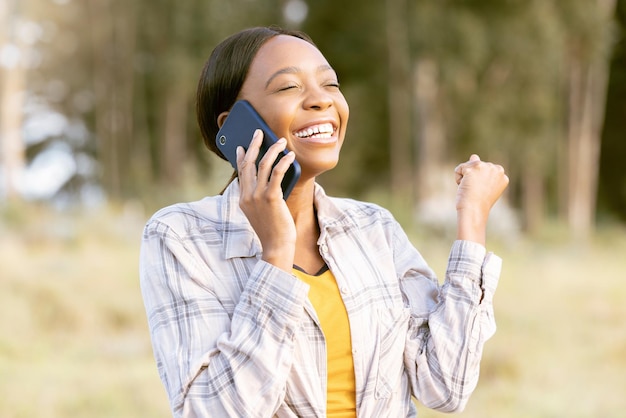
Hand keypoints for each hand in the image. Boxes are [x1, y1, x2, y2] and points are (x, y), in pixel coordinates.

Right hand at [237, 129, 296, 270]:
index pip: (239, 173)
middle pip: (248, 163)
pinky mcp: (270, 198)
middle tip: (259, 132)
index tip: (240, 146)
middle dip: (253, 145)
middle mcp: (246, 196)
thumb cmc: (273, 231)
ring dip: (272, 149)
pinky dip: (284, 162)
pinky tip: (290, 156)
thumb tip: (270, 179)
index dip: (240, 157)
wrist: (276, 247)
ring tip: (281, 141)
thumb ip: (261, 197)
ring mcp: (257, 196)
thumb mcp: (261, 213)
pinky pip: (277, 173)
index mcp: (242, 199)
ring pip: (262, 164)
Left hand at [454, 154, 508, 244]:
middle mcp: (497, 169)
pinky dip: (458, 178)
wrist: (473, 210)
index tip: (482, 192)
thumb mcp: (483, 186)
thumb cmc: (477, 203)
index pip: (484, 171)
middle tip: (476, 191)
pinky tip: (464, 186)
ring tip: (470, 189)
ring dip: (465, 177)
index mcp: (502, 175)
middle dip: (472, 178)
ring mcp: (486, 167)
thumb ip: (481, 170)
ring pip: (468, 166)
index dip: (479, 182)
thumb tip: (474, 156)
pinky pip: (459, 168)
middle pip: (476, 166)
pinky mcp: (475, 167)